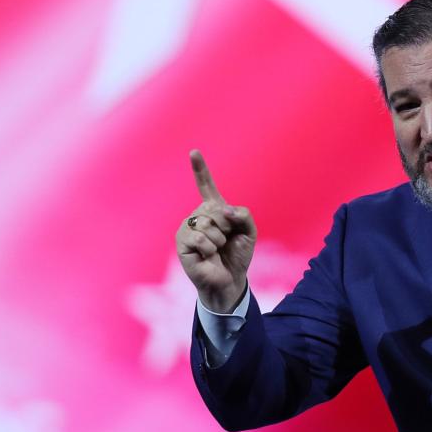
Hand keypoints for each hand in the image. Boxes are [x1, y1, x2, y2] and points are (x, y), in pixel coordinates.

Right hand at [176, 150, 256, 312]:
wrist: (230, 279)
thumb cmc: (237, 254)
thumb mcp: (249, 231)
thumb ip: (243, 215)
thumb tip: (223, 210)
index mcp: (214, 208)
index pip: (205, 184)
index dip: (199, 168)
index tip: (194, 152)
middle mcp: (198, 215)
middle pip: (216, 209)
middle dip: (227, 227)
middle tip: (224, 241)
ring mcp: (188, 228)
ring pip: (208, 223)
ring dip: (218, 240)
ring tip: (215, 249)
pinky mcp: (181, 242)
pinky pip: (199, 238)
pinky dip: (209, 248)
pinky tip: (206, 255)